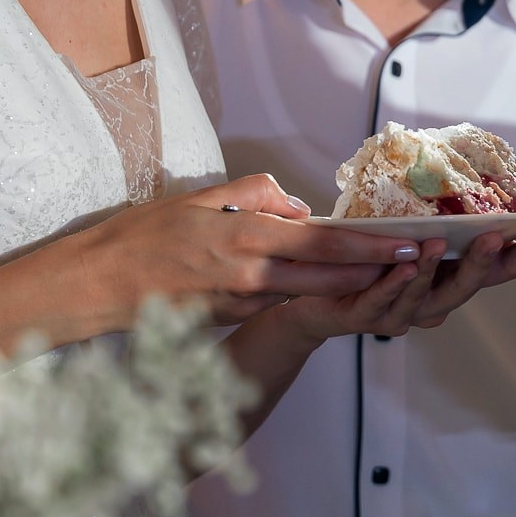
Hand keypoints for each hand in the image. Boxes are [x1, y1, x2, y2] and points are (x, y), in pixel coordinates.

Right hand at [72, 172, 423, 327]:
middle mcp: (251, 274)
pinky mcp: (230, 320)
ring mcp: (241, 303)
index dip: (369, 245)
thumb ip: (256, 196)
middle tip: (415, 259)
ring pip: (307, 291)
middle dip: (375, 269)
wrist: (99, 285)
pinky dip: (305, 292)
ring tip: (385, 270)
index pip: (323, 241)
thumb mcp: (201, 198)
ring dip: (347, 282)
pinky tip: (326, 284)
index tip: (405, 243)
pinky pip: (276, 302)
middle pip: (328, 274)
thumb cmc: (145, 235)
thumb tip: (300, 207)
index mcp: (246, 237)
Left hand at [234, 219, 515, 344]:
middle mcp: (433, 303)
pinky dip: (398, 284)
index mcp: (448, 279)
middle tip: (505, 234)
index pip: (498, 270)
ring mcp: (402, 314)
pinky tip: (404, 264)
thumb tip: (454, 164)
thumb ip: (429, 213)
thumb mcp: (402, 230)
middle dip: (494, 261)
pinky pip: (385, 303)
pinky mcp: (366, 317)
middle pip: (474, 287)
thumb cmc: (360, 259)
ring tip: (454, 243)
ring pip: (432, 298)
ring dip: (444, 269)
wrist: (308, 297)